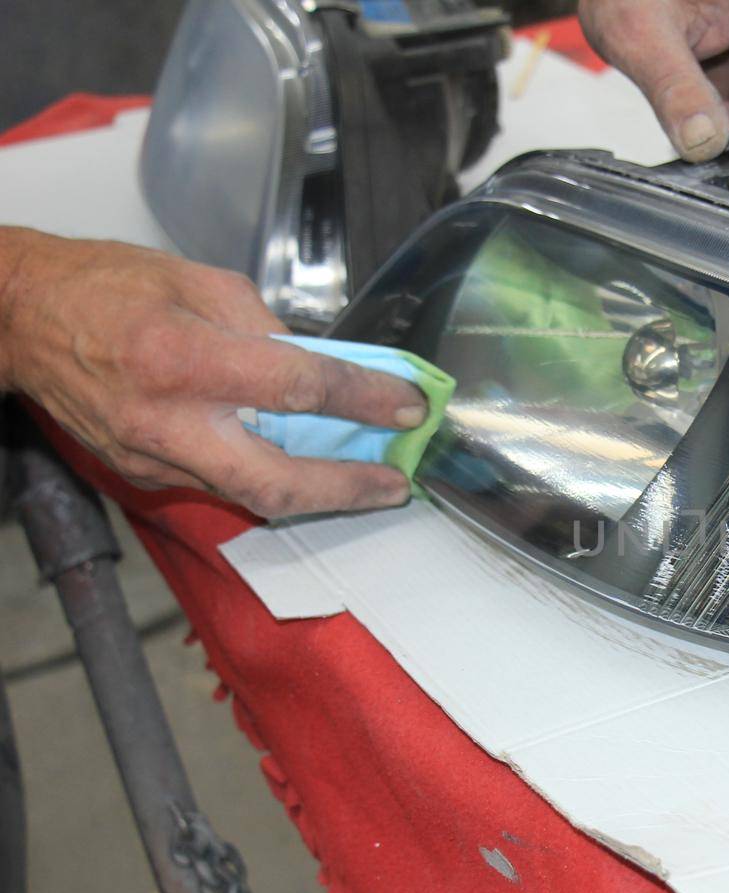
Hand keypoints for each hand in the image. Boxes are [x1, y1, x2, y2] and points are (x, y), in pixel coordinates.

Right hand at [0, 227, 423, 518]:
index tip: (408, 405)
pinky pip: (220, 482)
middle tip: (396, 483)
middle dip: (348, 491)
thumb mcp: (199, 281)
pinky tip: (301, 465)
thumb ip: (269, 329)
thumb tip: (327, 366)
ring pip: (251, 493)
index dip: (365, 399)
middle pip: (276, 481)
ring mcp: (152, 456)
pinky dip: (269, 476)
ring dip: (316, 491)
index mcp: (185, 356)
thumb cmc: (104, 287)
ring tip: (365, 478)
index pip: (299, 387)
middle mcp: (167, 419)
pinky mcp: (143, 474)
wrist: (20, 318)